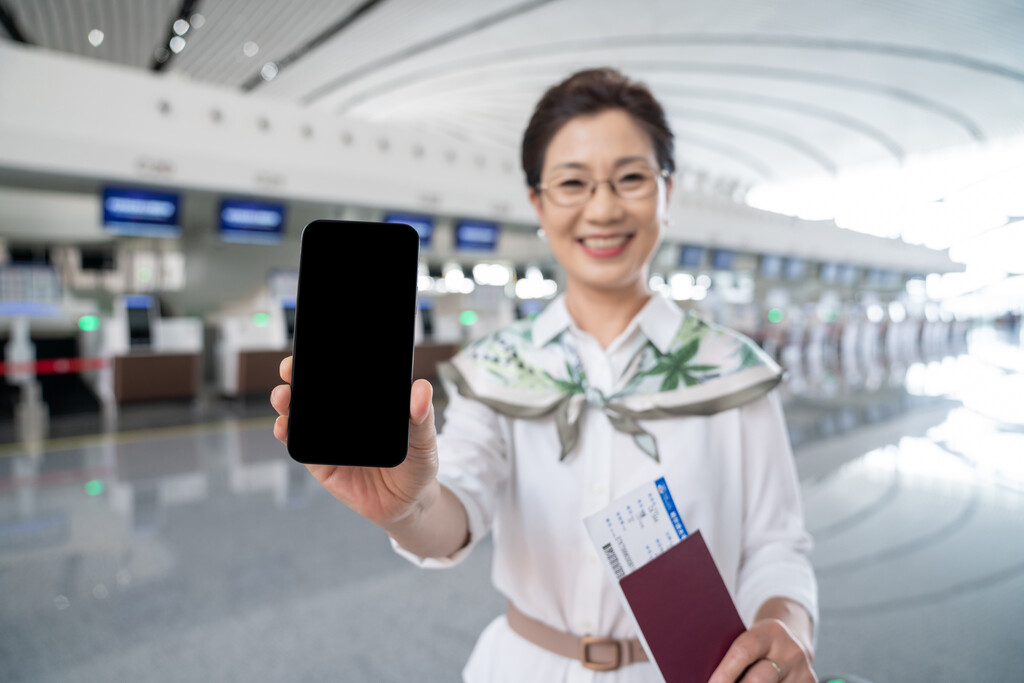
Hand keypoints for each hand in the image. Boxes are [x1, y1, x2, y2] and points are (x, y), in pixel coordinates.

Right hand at [270, 356, 441, 527]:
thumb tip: (422, 389)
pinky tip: (283, 426)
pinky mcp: (320, 462)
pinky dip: (286, 433)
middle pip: (315, 391)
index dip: (327, 359)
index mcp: (367, 403)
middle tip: (291, 368)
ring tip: (283, 396)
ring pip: (301, 414)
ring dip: (286, 402)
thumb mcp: (424, 439)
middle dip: (297, 375)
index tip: (315, 348)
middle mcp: (344, 416)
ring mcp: (329, 437)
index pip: (343, 377)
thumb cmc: (417, 465)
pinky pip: (299, 445)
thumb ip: (422, 416)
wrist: (407, 503)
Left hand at [708, 618, 814, 682]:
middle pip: (759, 678)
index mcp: (770, 631)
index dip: (725, 673)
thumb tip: (706, 674)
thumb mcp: (748, 638)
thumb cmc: (758, 643)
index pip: (743, 652)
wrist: (792, 641)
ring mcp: (803, 671)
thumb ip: (733, 654)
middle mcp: (790, 651)